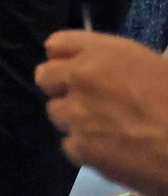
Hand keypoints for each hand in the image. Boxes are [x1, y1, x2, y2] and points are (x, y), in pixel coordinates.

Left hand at [36, 30, 167, 195]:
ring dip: (73, 119)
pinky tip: (109, 151)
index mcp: (103, 52)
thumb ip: (114, 64)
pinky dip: (85, 149)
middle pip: (45, 77)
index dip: (63, 57)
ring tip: (104, 128)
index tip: (71, 67)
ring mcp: (75, 113)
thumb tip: (97, 71)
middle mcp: (81, 77)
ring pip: (55, 112)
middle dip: (60, 87)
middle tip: (84, 99)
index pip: (57, 43)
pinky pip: (69, 144)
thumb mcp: (151, 66)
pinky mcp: (79, 147)